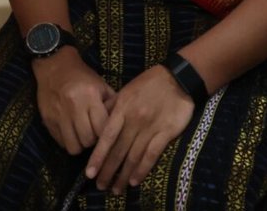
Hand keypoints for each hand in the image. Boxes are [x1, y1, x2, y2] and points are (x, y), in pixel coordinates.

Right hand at [34, 48, 114, 155]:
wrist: (54, 65)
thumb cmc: (82, 76)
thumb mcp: (101, 85)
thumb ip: (112, 104)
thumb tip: (121, 125)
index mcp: (90, 96)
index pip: (102, 129)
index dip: (106, 134)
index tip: (106, 131)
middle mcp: (74, 107)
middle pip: (88, 140)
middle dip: (93, 140)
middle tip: (94, 133)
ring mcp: (59, 115)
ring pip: (73, 147)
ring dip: (80, 144)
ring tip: (82, 135)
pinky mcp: (48, 120)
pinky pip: (61, 143)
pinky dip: (68, 141)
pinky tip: (71, 131)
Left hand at [85, 64, 194, 193]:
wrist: (177, 78)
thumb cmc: (148, 84)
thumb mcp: (126, 90)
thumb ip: (112, 106)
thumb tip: (96, 122)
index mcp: (122, 109)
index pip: (106, 138)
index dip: (97, 157)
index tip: (89, 173)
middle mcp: (134, 120)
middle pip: (118, 151)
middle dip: (108, 171)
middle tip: (100, 186)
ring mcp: (150, 127)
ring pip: (133, 156)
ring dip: (123, 175)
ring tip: (116, 189)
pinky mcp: (166, 133)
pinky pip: (152, 154)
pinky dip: (142, 169)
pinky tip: (135, 180)